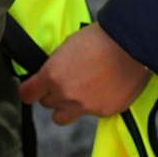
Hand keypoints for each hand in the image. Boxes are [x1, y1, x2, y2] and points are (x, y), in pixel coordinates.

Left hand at [19, 22, 151, 124]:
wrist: (129, 46)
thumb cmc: (98, 39)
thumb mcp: (67, 46)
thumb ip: (56, 65)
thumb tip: (52, 73)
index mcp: (52, 75)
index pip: (28, 94)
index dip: (28, 91)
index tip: (30, 90)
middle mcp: (65, 94)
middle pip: (46, 104)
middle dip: (51, 95)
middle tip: (62, 83)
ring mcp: (84, 107)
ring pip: (63, 117)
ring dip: (65, 108)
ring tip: (77, 94)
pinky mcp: (103, 113)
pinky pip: (90, 114)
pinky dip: (92, 105)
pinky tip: (102, 89)